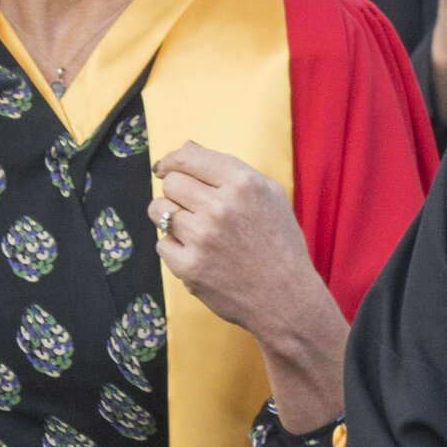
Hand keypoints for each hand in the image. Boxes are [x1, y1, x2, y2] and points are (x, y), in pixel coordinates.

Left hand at [152, 142, 348, 429]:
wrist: (287, 299)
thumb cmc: (280, 244)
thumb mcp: (271, 195)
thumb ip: (230, 167)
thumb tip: (185, 147)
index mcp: (243, 184)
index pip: (187, 157)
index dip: (172, 161)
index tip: (166, 169)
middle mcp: (221, 207)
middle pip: (170, 183)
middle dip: (176, 192)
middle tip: (192, 207)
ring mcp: (202, 238)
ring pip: (158, 210)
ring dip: (170, 217)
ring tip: (194, 230)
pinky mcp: (189, 267)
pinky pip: (162, 244)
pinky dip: (175, 248)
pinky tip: (200, 255)